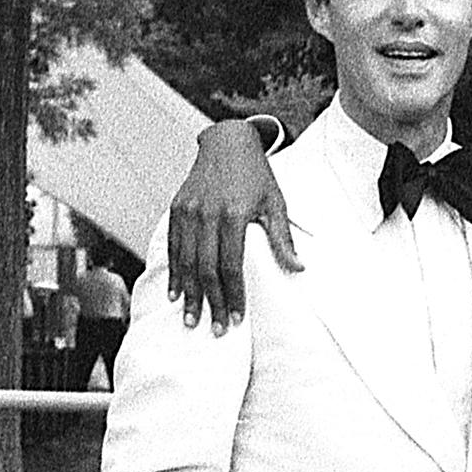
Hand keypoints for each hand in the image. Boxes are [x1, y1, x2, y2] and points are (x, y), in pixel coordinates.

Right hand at [169, 119, 299, 331]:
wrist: (227, 142)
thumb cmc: (256, 175)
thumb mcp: (276, 203)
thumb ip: (283, 239)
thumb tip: (299, 269)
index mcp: (233, 214)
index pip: (231, 266)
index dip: (234, 295)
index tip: (237, 319)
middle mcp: (206, 214)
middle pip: (206, 269)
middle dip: (210, 303)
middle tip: (215, 330)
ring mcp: (188, 211)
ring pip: (186, 261)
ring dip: (188, 294)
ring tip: (191, 319)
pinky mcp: (176, 208)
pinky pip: (173, 247)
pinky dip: (173, 272)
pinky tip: (174, 293)